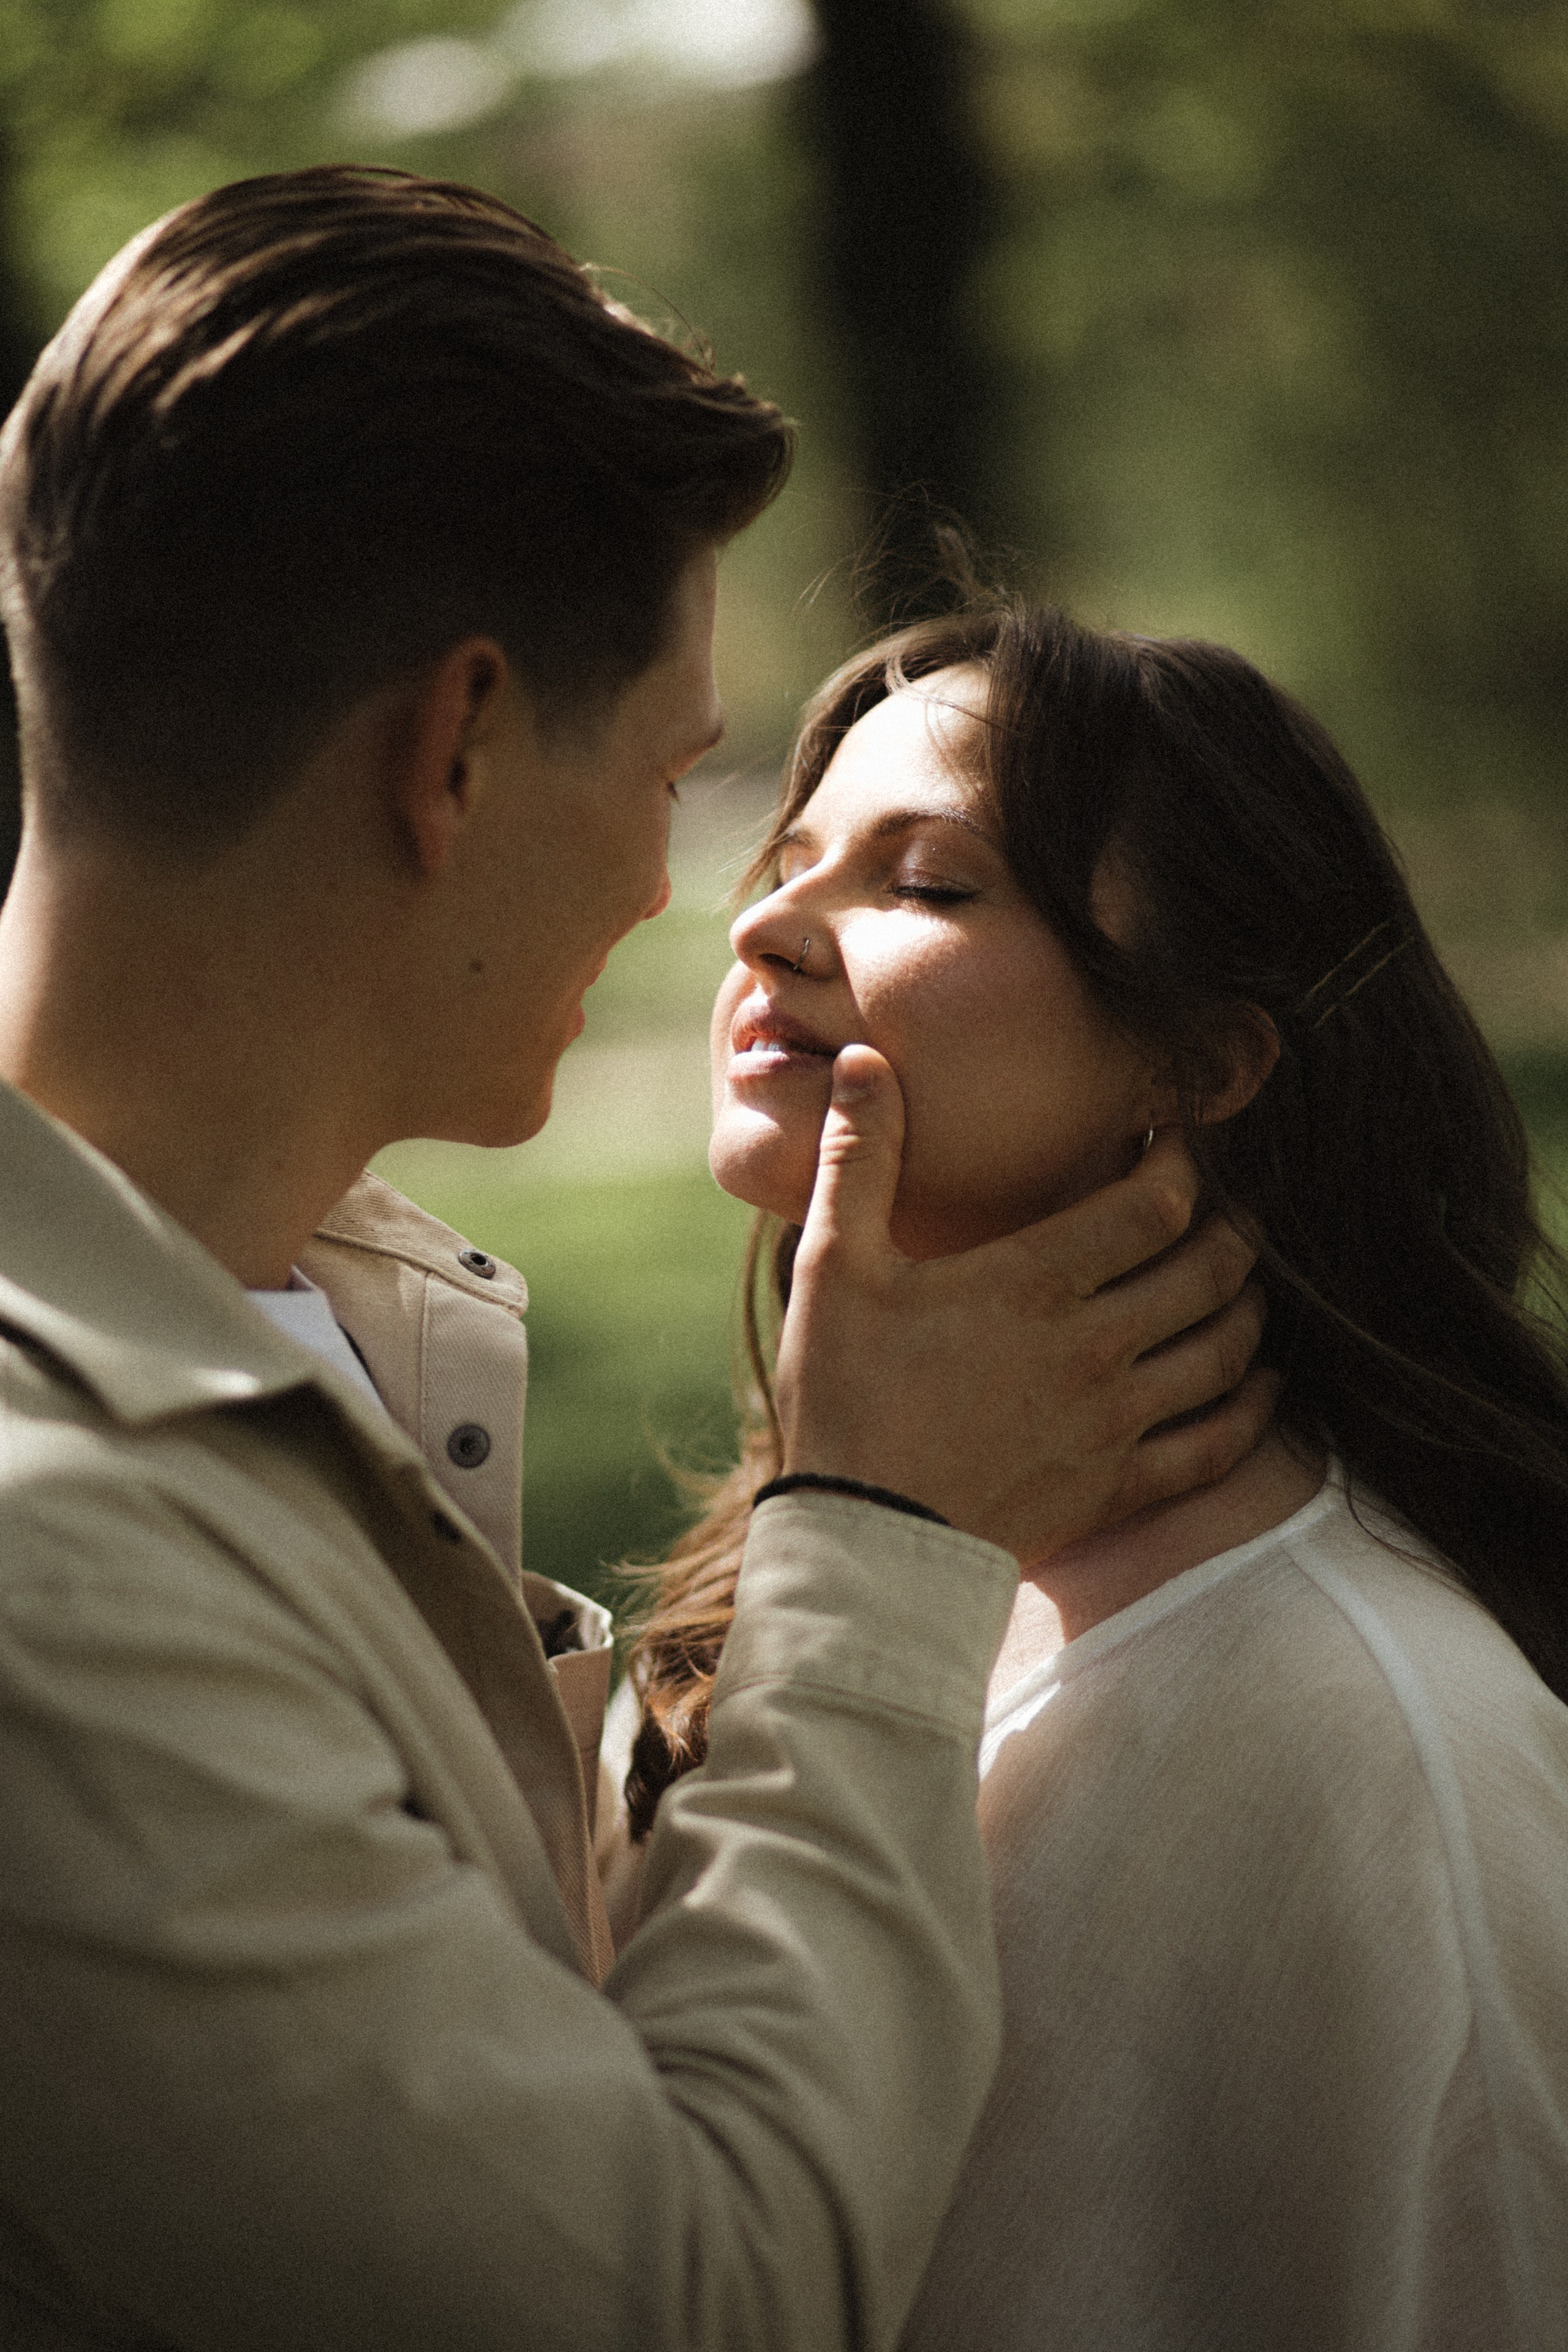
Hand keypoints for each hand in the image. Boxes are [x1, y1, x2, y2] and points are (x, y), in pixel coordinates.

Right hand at [775, 1047, 1273, 1561]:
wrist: (865, 1541)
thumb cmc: (846, 1397)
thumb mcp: (834, 1268)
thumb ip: (859, 1159)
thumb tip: (860, 1061)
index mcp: (1034, 1282)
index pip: (1155, 1202)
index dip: (1184, 1159)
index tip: (1177, 1134)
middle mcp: (1094, 1346)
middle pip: (1211, 1267)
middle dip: (1232, 1222)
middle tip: (1226, 1199)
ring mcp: (1115, 1421)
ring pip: (1227, 1348)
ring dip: (1249, 1303)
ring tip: (1244, 1276)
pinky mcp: (1118, 1485)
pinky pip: (1219, 1443)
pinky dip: (1255, 1406)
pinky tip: (1263, 1382)